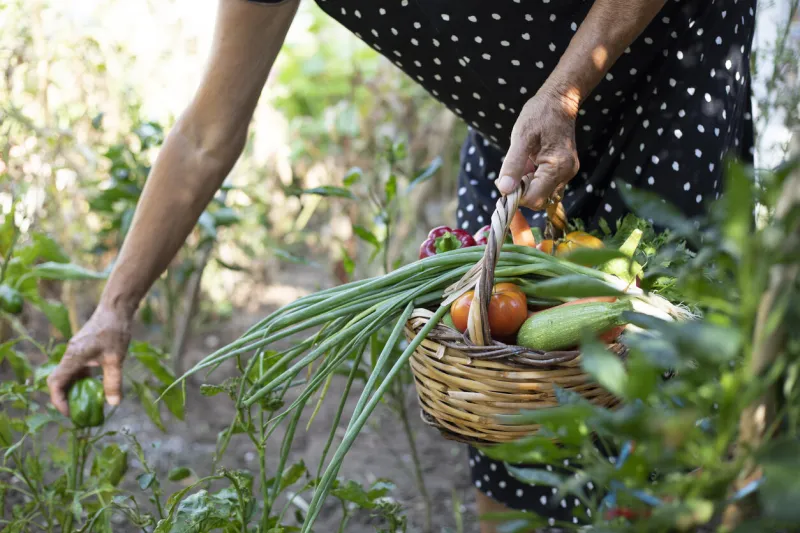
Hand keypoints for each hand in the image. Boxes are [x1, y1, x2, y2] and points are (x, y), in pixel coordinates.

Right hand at [47, 304, 131, 416]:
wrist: (115, 309)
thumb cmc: (114, 331)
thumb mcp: (116, 359)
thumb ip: (113, 381)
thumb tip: (113, 404)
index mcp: (73, 357)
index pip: (56, 383)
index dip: (59, 400)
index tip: (70, 413)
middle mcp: (70, 355)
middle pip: (59, 381)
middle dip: (65, 398)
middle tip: (77, 412)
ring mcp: (75, 352)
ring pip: (68, 375)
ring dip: (74, 389)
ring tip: (85, 404)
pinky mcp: (82, 349)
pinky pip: (76, 369)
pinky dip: (82, 380)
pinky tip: (94, 387)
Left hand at [495, 86, 580, 209]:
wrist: (559, 101)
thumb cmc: (539, 114)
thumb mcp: (521, 137)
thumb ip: (513, 165)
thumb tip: (504, 190)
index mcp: (557, 167)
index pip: (534, 199)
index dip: (515, 195)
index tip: (503, 181)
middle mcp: (566, 174)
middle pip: (538, 199)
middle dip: (520, 190)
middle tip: (509, 171)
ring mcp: (567, 173)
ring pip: (541, 193)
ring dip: (526, 184)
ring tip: (521, 162)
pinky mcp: (564, 170)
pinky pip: (545, 184)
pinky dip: (533, 179)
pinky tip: (528, 162)